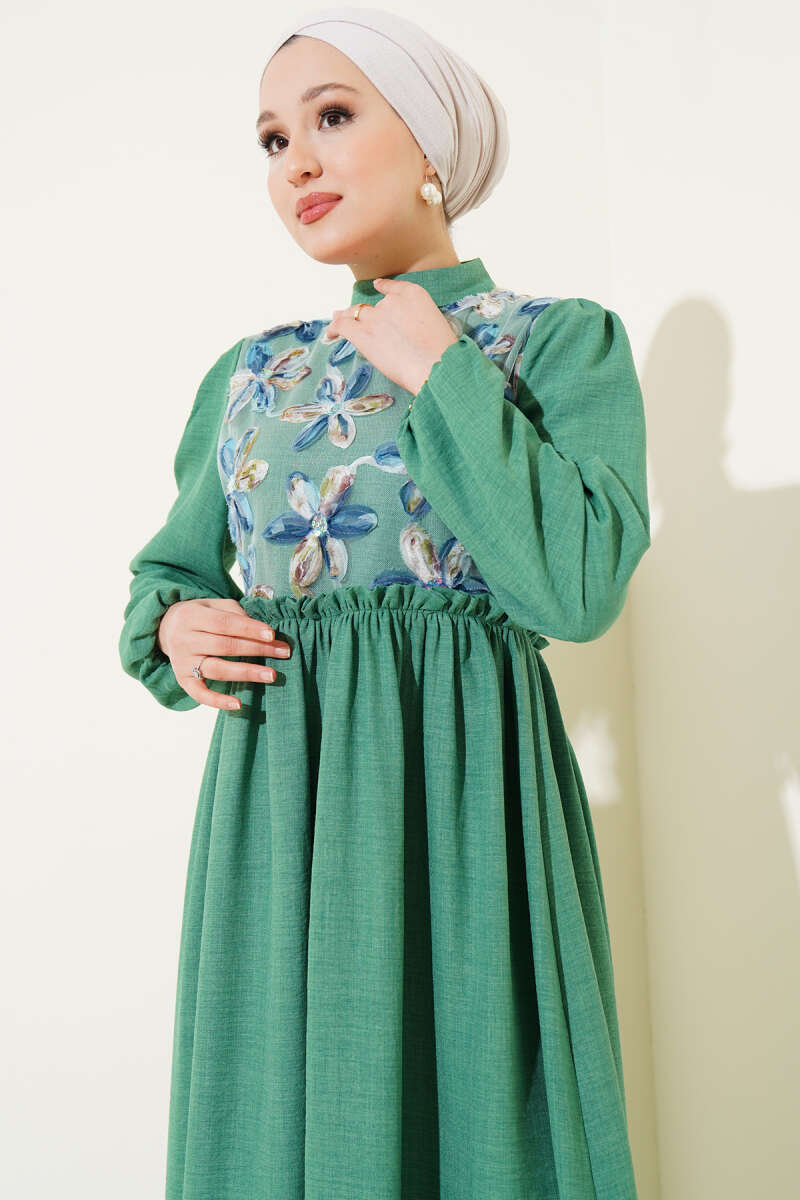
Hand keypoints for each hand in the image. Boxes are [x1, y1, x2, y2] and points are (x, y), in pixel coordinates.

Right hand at [157, 597, 291, 709]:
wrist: (166, 629)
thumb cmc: (201, 616)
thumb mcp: (213, 605)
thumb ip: (234, 612)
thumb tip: (258, 628)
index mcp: (192, 616)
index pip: (225, 623)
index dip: (249, 628)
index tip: (272, 634)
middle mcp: (184, 639)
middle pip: (224, 646)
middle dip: (257, 649)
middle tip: (283, 652)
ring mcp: (182, 662)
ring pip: (217, 669)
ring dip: (246, 673)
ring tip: (271, 675)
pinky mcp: (182, 680)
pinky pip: (199, 694)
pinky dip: (217, 701)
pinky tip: (238, 704)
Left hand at [327, 277, 458, 394]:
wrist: (435, 364)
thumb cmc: (442, 353)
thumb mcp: (439, 325)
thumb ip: (421, 320)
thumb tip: (411, 330)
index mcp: (414, 294)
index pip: (392, 288)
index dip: (383, 291)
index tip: (379, 289)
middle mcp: (392, 301)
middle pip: (372, 304)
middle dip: (363, 310)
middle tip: (353, 314)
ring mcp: (375, 316)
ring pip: (354, 313)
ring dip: (345, 317)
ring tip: (337, 320)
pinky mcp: (363, 334)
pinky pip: (343, 325)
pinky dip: (335, 327)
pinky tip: (331, 332)